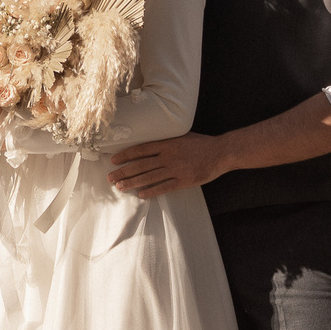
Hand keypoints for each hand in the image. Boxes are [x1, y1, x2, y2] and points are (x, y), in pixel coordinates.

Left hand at [107, 132, 231, 199]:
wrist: (220, 152)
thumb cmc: (200, 144)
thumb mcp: (181, 135)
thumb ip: (165, 140)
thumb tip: (149, 143)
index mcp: (166, 143)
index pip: (140, 149)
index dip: (125, 155)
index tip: (113, 161)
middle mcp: (168, 156)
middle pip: (140, 164)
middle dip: (123, 171)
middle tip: (110, 177)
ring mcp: (175, 169)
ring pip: (149, 177)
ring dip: (132, 182)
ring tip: (119, 187)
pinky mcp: (183, 180)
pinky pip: (164, 187)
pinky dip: (151, 191)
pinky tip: (141, 194)